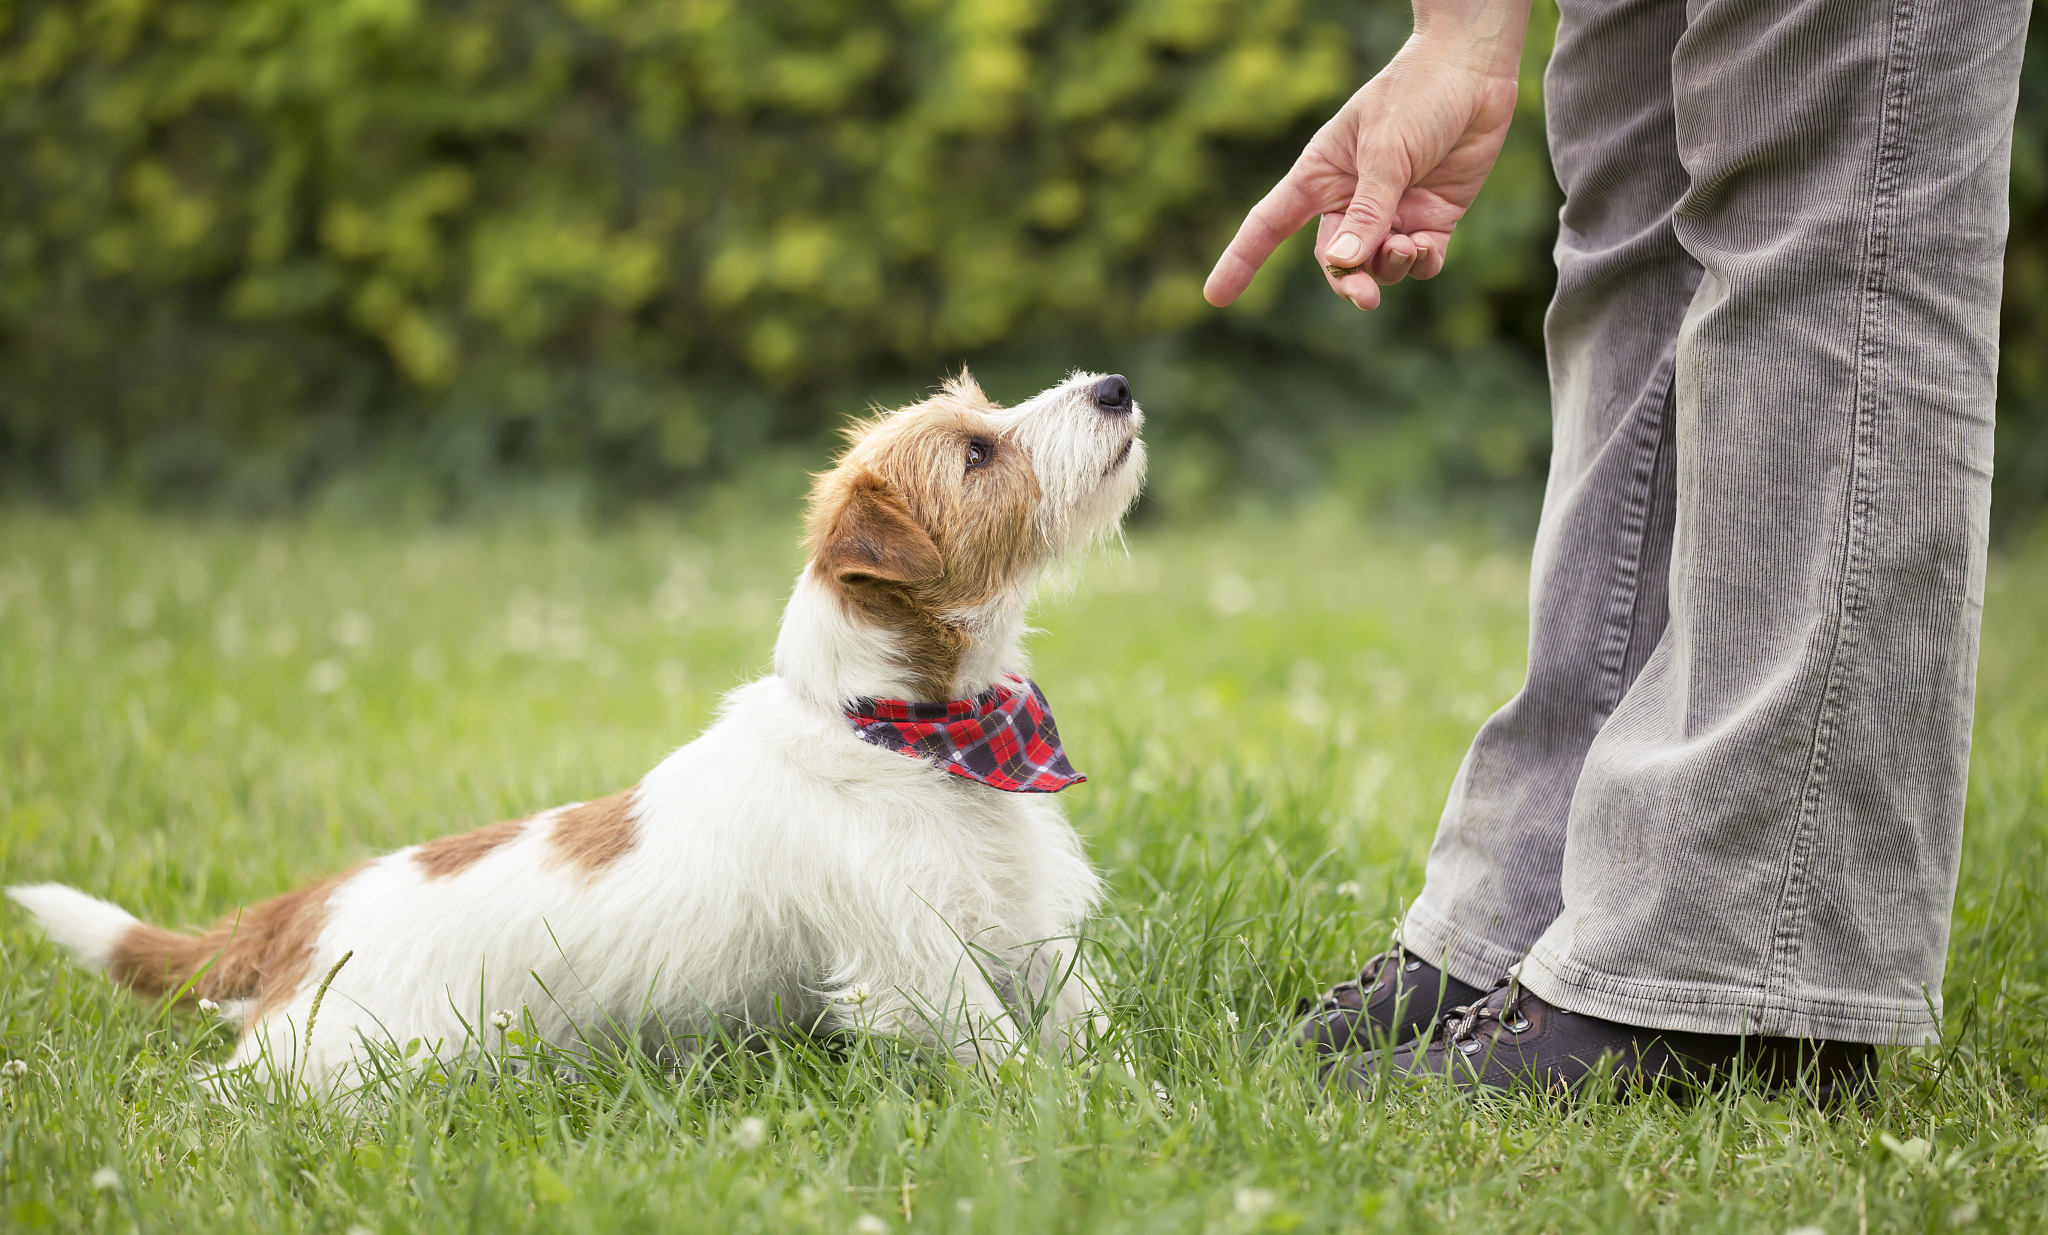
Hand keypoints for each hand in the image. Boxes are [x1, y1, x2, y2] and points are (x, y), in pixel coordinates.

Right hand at [1203, 3, 1529, 310]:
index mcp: (1320, 174)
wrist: (1473, 70)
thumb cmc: (1415, 96)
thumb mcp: (1384, 153)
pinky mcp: (1432, 218)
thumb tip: (1343, 265)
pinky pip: (1419, 262)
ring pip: (1379, 267)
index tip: (1214, 297)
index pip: (1269, 224)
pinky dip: (1421, 263)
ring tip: (1407, 246)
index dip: (1242, 260)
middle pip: (1335, 261)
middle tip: (1366, 298)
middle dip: (1348, 282)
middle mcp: (1351, 199)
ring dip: (1389, 268)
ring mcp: (1392, 212)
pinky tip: (1424, 246)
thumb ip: (1367, 212)